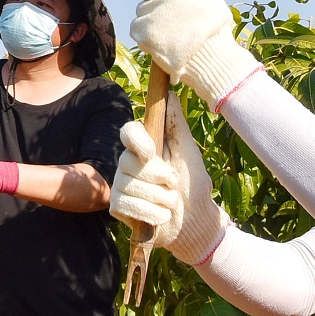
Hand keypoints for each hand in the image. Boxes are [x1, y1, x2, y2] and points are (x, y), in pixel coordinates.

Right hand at [111, 116, 225, 264]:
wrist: (196, 222)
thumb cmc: (194, 184)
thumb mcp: (188, 151)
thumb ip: (176, 124)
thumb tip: (170, 93)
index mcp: (145, 146)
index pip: (129, 132)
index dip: (137, 141)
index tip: (152, 153)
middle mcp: (128, 163)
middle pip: (129, 162)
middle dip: (158, 177)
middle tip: (174, 185)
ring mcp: (121, 185)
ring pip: (129, 186)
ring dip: (158, 198)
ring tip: (170, 202)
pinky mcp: (118, 208)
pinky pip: (125, 205)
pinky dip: (150, 213)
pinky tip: (161, 216)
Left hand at [130, 0, 258, 102]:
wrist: (213, 60)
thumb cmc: (212, 25)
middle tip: (173, 15)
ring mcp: (153, 9)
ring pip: (142, 9)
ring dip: (151, 18)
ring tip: (173, 31)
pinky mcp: (142, 30)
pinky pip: (137, 26)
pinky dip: (146, 34)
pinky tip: (164, 41)